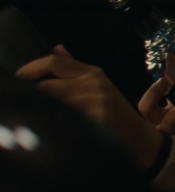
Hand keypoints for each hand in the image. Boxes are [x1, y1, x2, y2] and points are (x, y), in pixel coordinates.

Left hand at [15, 45, 162, 171]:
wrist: (142, 143)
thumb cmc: (118, 117)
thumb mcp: (100, 88)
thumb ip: (75, 70)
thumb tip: (56, 48)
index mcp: (94, 73)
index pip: (54, 62)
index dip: (30, 69)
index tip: (16, 80)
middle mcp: (94, 83)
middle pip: (47, 84)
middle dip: (29, 96)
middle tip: (19, 106)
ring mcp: (96, 100)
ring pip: (52, 102)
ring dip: (38, 113)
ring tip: (32, 123)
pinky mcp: (98, 119)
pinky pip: (63, 120)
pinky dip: (52, 126)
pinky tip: (50, 132)